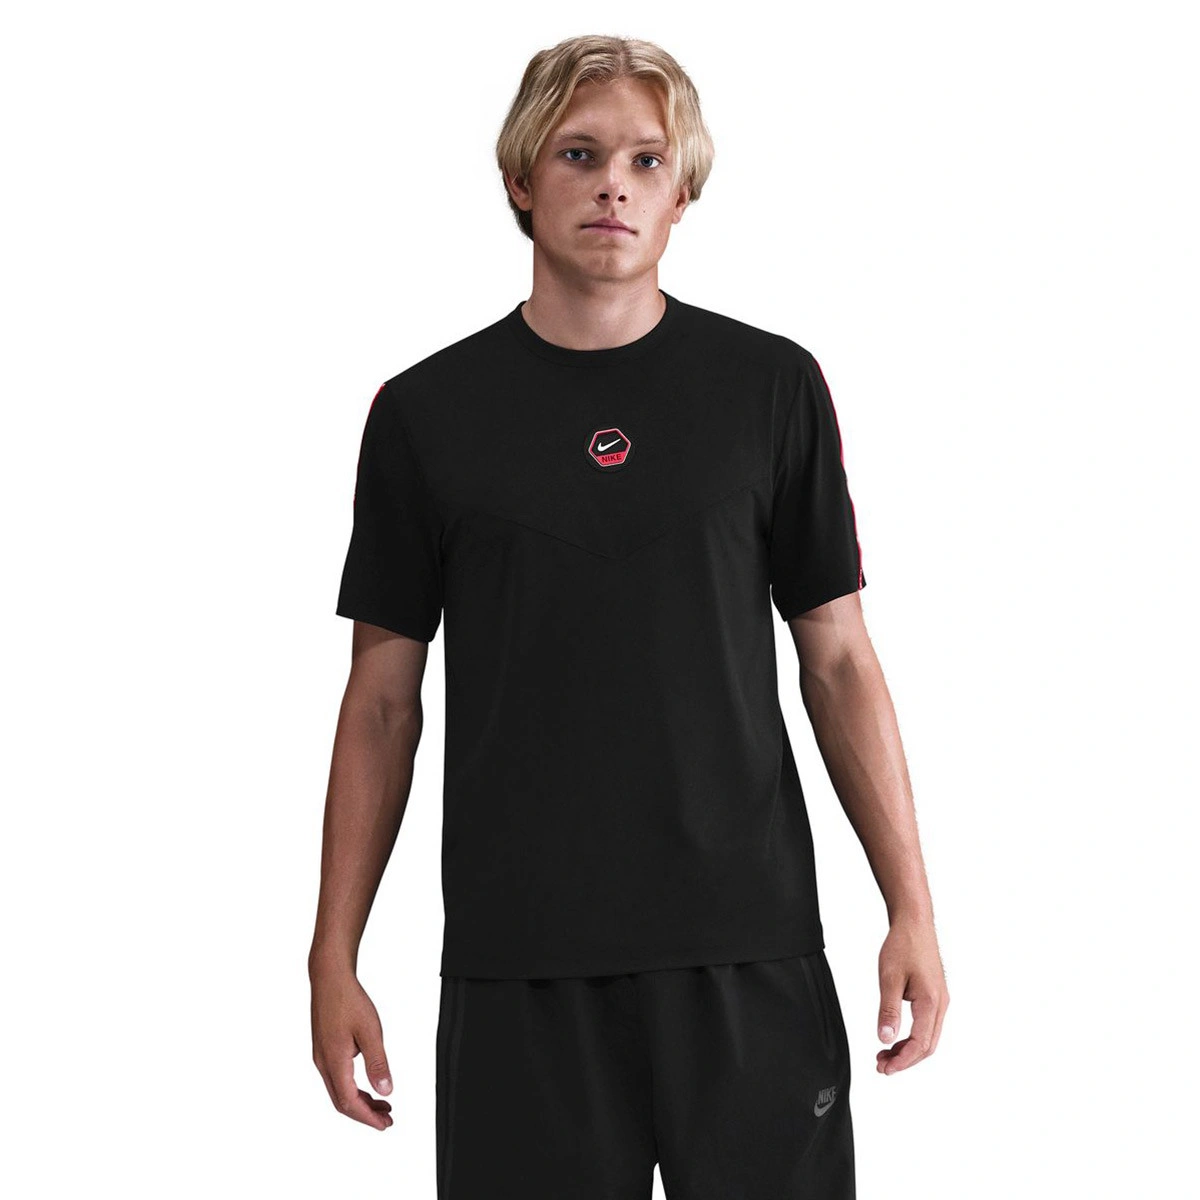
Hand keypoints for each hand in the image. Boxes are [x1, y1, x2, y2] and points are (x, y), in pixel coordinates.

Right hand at [311, 966, 394, 1128]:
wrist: (329, 977)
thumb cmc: (348, 999)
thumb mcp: (370, 1031)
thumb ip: (377, 1063)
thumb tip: (385, 1091)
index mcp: (333, 1061)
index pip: (349, 1102)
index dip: (367, 1117)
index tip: (384, 1124)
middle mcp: (323, 1063)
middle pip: (342, 1102)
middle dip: (365, 1114)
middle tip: (387, 1119)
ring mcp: (321, 1056)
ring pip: (339, 1090)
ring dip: (360, 1101)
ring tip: (382, 1104)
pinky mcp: (323, 1049)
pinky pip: (337, 1078)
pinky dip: (353, 1088)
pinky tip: (367, 1084)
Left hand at [875, 917, 948, 1074]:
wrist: (915, 922)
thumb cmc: (903, 945)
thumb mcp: (889, 978)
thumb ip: (888, 1010)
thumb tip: (885, 1039)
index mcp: (931, 1002)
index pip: (920, 1044)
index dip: (902, 1061)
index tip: (885, 1068)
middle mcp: (941, 1004)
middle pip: (927, 1046)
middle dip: (905, 1060)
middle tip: (881, 1065)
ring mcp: (940, 1000)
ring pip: (929, 1037)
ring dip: (909, 1050)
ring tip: (885, 1054)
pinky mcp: (935, 995)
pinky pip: (928, 1025)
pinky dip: (913, 1036)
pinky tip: (896, 1036)